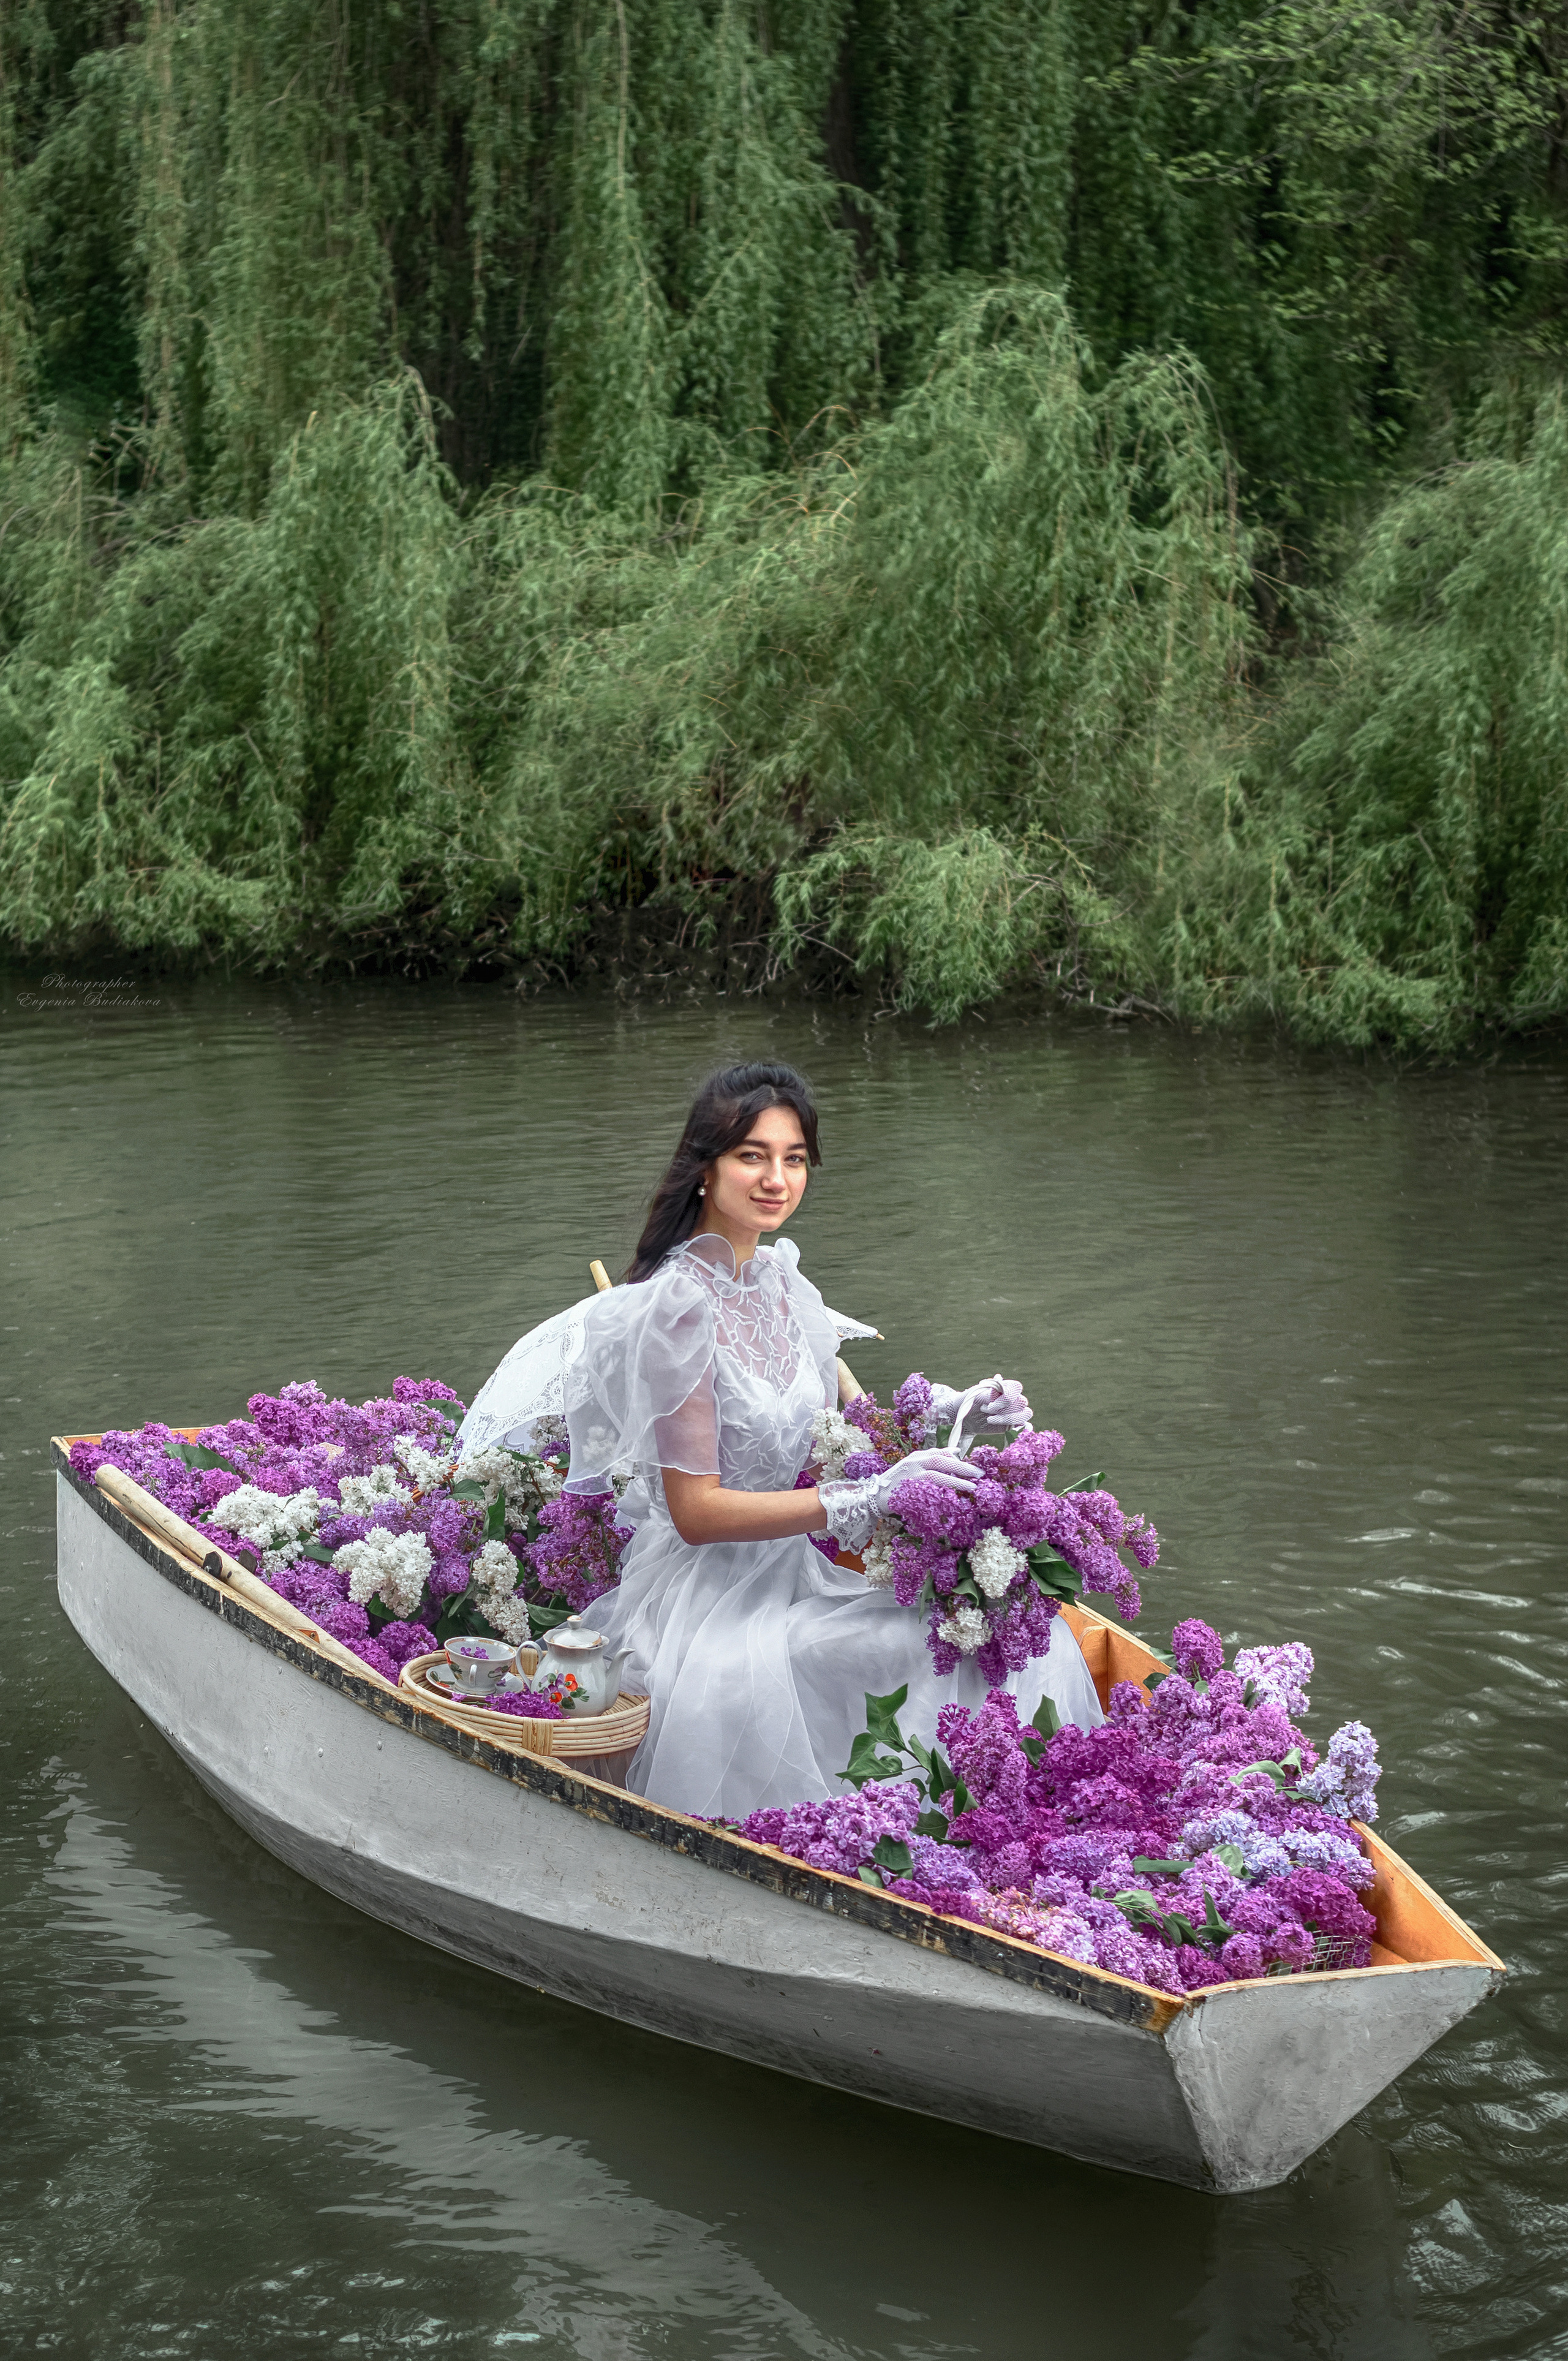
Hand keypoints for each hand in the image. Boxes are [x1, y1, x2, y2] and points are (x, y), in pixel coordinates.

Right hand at [819, 1447, 974, 1552]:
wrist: (873, 1497)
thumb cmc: (893, 1486)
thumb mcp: (909, 1471)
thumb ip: (926, 1465)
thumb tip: (950, 1458)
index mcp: (915, 1457)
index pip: (937, 1452)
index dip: (952, 1454)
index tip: (964, 1457)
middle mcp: (914, 1462)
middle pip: (942, 1460)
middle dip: (962, 1467)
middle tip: (978, 1473)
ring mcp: (912, 1474)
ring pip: (939, 1474)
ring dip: (957, 1480)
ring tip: (972, 1487)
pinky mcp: (910, 1487)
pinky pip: (931, 1488)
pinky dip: (943, 1491)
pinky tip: (955, 1496)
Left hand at [931, 1375, 1031, 1431]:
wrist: (964, 1416)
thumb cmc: (970, 1401)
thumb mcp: (976, 1394)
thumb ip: (990, 1390)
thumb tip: (999, 1377)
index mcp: (1006, 1387)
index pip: (1017, 1388)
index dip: (1007, 1397)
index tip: (990, 1405)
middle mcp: (1013, 1399)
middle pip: (1022, 1403)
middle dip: (1004, 1410)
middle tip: (985, 1410)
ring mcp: (1015, 1412)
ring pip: (1025, 1414)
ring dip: (1008, 1419)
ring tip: (989, 1420)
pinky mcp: (1013, 1425)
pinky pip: (1026, 1427)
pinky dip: (1022, 1429)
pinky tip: (1010, 1430)